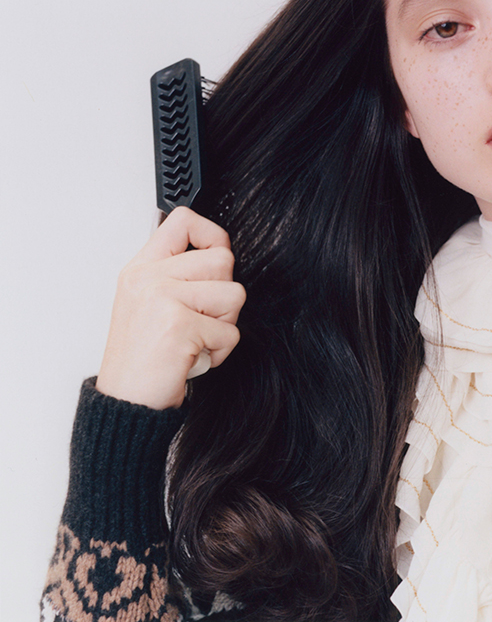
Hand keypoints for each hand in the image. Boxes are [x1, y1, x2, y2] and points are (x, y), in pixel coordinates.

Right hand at [96, 207, 246, 409]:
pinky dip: (220, 351)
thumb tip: (217, 251)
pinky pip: (230, 332)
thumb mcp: (146, 301)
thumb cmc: (141, 356)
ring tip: (196, 338)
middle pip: (223, 260)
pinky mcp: (179, 326)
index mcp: (142, 268)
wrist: (126, 400)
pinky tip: (193, 356)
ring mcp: (162, 299)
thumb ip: (176, 273)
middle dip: (224, 294)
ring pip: (235, 295)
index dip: (212, 234)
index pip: (183, 220)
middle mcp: (149, 278)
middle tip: (201, 318)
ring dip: (224, 324)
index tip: (213, 256)